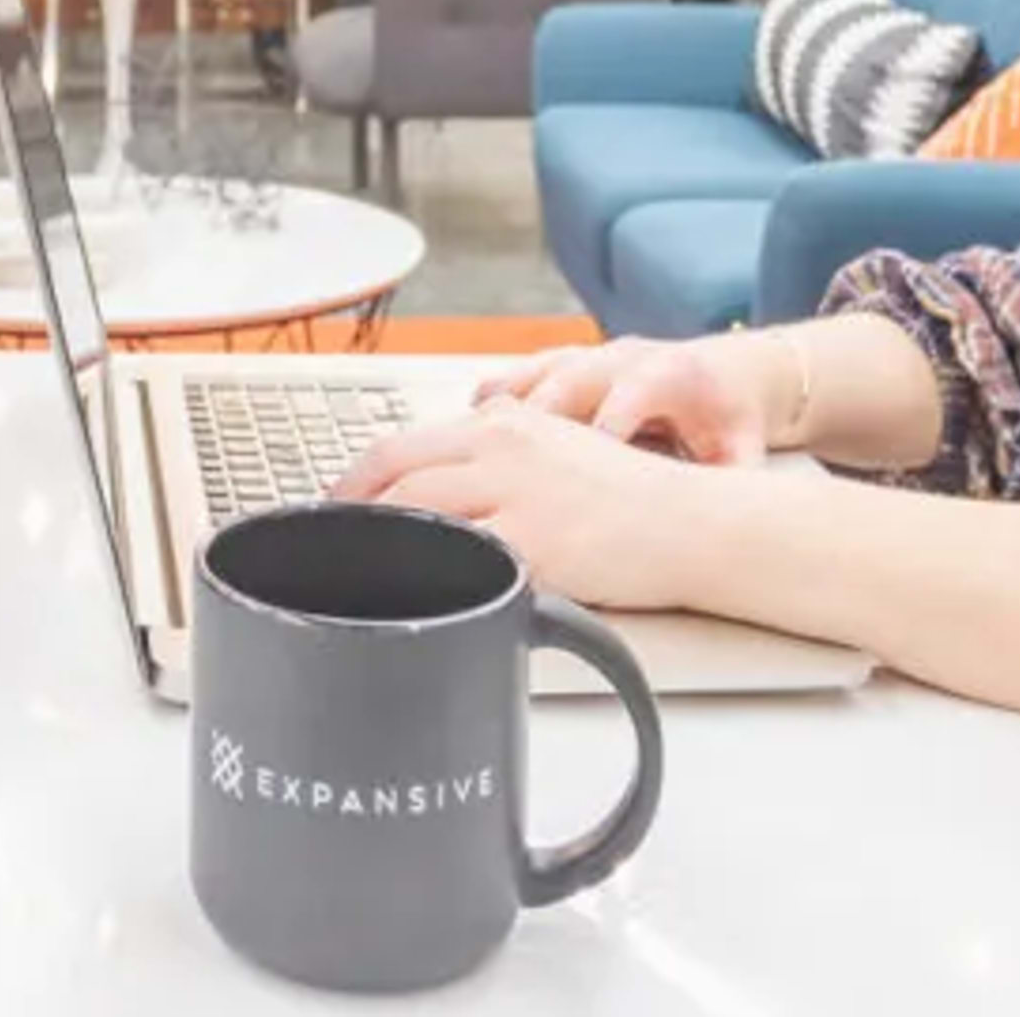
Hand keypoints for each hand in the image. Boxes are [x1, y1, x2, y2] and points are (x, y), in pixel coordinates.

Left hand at [332, 400, 735, 613]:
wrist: (692, 522)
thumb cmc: (630, 499)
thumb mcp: (556, 454)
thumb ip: (495, 464)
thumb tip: (440, 497)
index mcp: (503, 422)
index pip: (401, 444)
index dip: (354, 481)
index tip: (335, 509)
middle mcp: (503, 446)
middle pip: (392, 471)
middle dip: (347, 510)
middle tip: (327, 547)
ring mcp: (517, 492)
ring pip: (415, 513)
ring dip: (379, 545)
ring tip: (359, 575)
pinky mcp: (536, 541)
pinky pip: (465, 560)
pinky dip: (433, 578)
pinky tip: (418, 596)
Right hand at [469, 334, 788, 465]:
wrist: (727, 372)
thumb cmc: (727, 417)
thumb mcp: (741, 451)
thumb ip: (731, 480)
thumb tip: (730, 523)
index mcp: (666, 374)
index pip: (627, 397)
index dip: (603, 429)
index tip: (583, 467)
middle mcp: (619, 359)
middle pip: (564, 381)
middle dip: (530, 422)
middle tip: (501, 466)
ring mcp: (587, 358)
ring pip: (532, 375)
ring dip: (499, 410)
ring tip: (461, 447)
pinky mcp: (564, 365)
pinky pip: (518, 378)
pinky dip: (490, 405)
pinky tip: (459, 433)